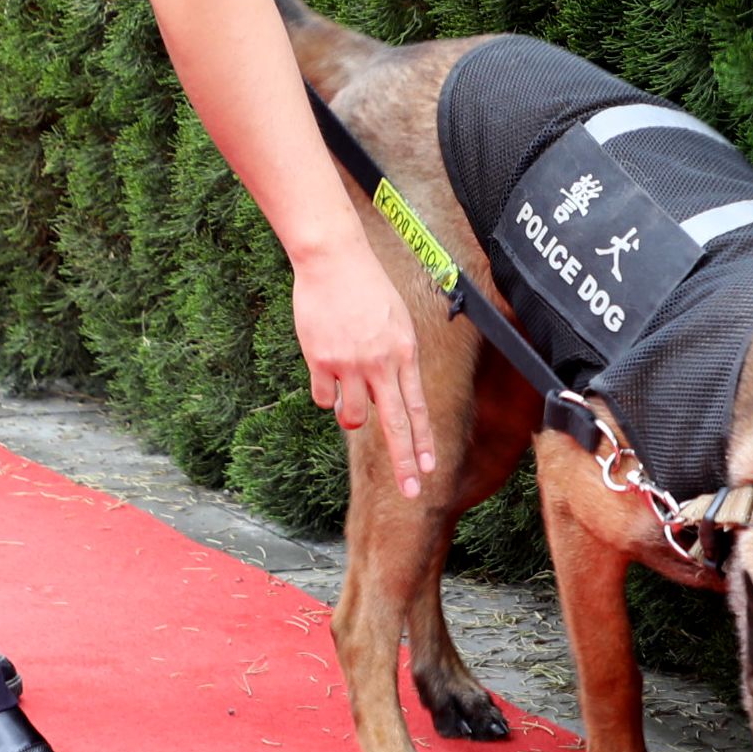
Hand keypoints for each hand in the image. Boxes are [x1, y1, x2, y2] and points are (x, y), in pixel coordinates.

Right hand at [293, 238, 436, 497]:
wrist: (333, 259)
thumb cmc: (365, 287)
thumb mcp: (394, 321)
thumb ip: (393, 360)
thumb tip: (381, 398)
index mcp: (404, 353)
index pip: (418, 408)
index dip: (423, 441)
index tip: (430, 469)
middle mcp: (381, 363)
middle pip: (395, 425)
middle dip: (405, 462)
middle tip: (412, 492)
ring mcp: (350, 364)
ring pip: (352, 417)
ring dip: (350, 415)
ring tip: (347, 392)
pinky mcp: (322, 360)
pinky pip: (323, 397)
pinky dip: (325, 392)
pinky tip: (325, 366)